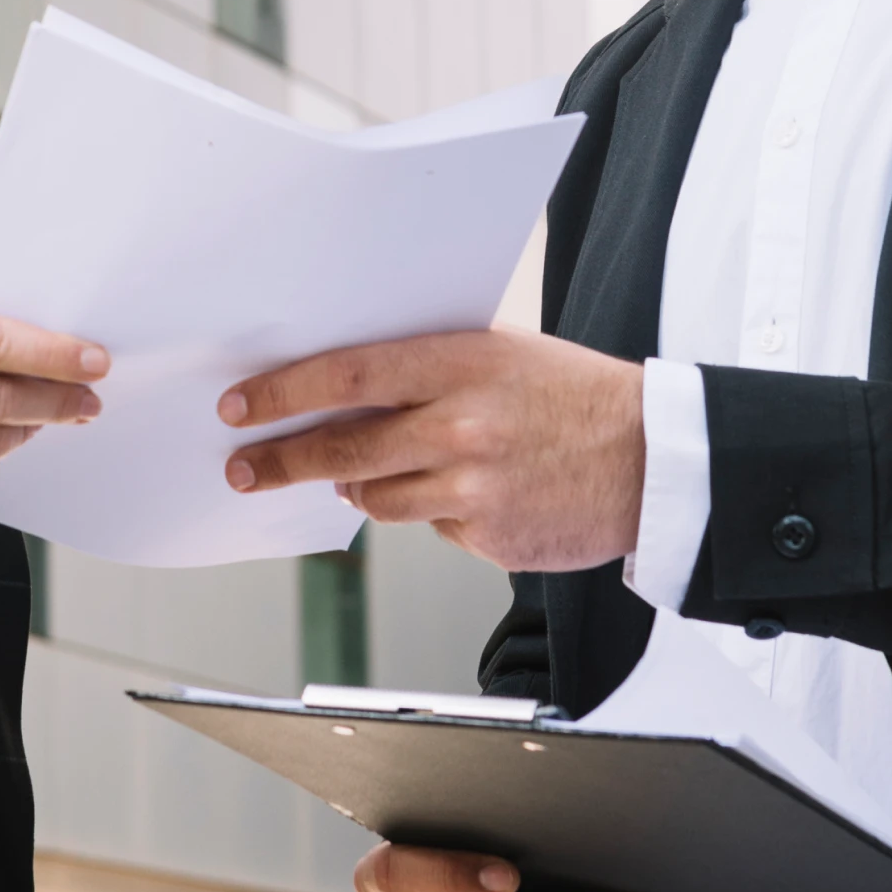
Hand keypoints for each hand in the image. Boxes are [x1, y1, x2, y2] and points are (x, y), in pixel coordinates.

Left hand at [217, 329, 644, 573]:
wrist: (651, 458)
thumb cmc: (572, 393)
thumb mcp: (498, 352)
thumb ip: (425, 371)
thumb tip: (346, 395)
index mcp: (458, 365)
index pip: (346, 376)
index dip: (283, 393)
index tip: (240, 407)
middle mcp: (459, 427)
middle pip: (343, 449)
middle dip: (281, 461)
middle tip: (243, 469)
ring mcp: (473, 489)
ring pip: (376, 497)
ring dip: (361, 487)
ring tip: (372, 473)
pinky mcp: (488, 539)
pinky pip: (431, 527)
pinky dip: (433, 511)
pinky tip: (471, 491)